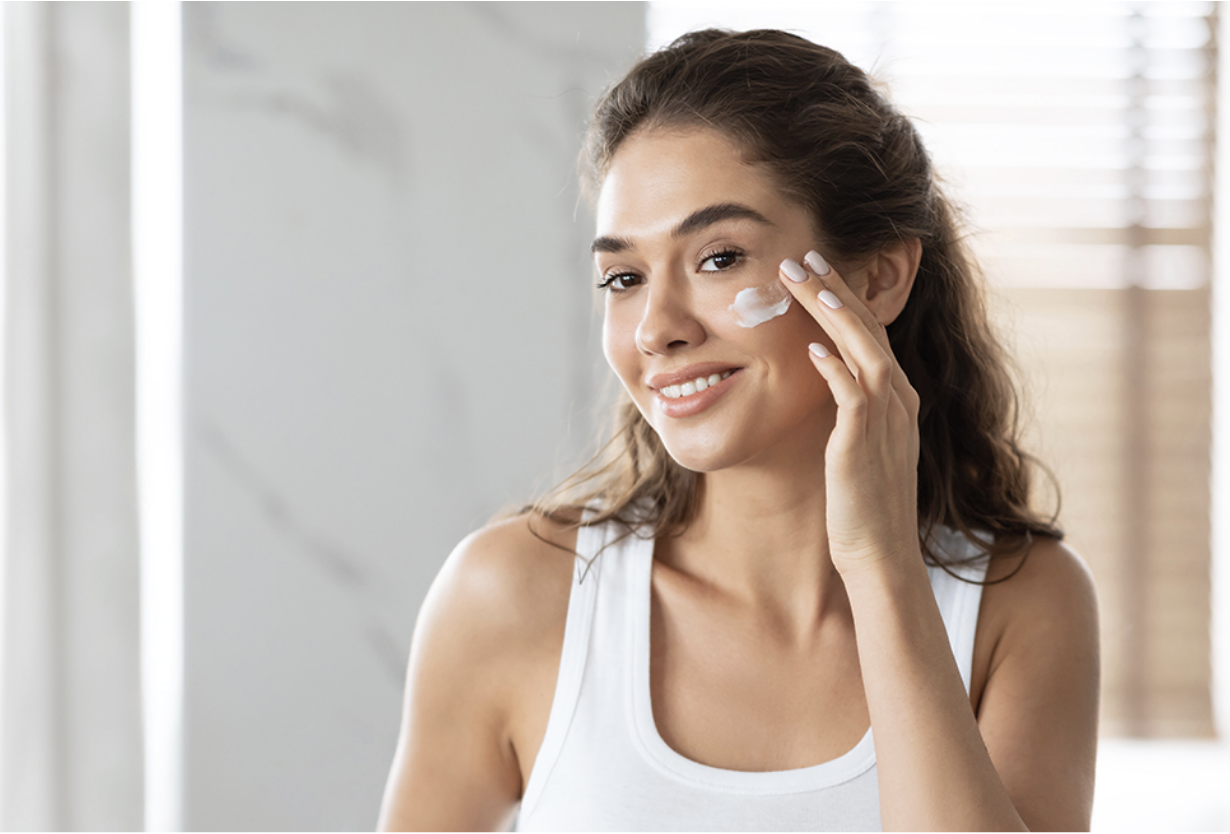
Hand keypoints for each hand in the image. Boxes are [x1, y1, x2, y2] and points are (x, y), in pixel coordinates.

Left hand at [779, 251, 922, 577]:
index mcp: (897, 397)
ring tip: (804, 282)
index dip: (845, 296)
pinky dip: (833, 368)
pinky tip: (810, 349)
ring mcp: (886, 420)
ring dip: (833, 314)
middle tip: (803, 256)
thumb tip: (823, 370)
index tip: (816, 268)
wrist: (880, 553)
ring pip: (863, 350)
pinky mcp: (864, 444)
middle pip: (868, 328)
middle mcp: (898, 400)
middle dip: (835, 288)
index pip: (871, 332)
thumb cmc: (863, 502)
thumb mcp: (859, 443)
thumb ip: (849, 405)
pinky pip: (852, 395)